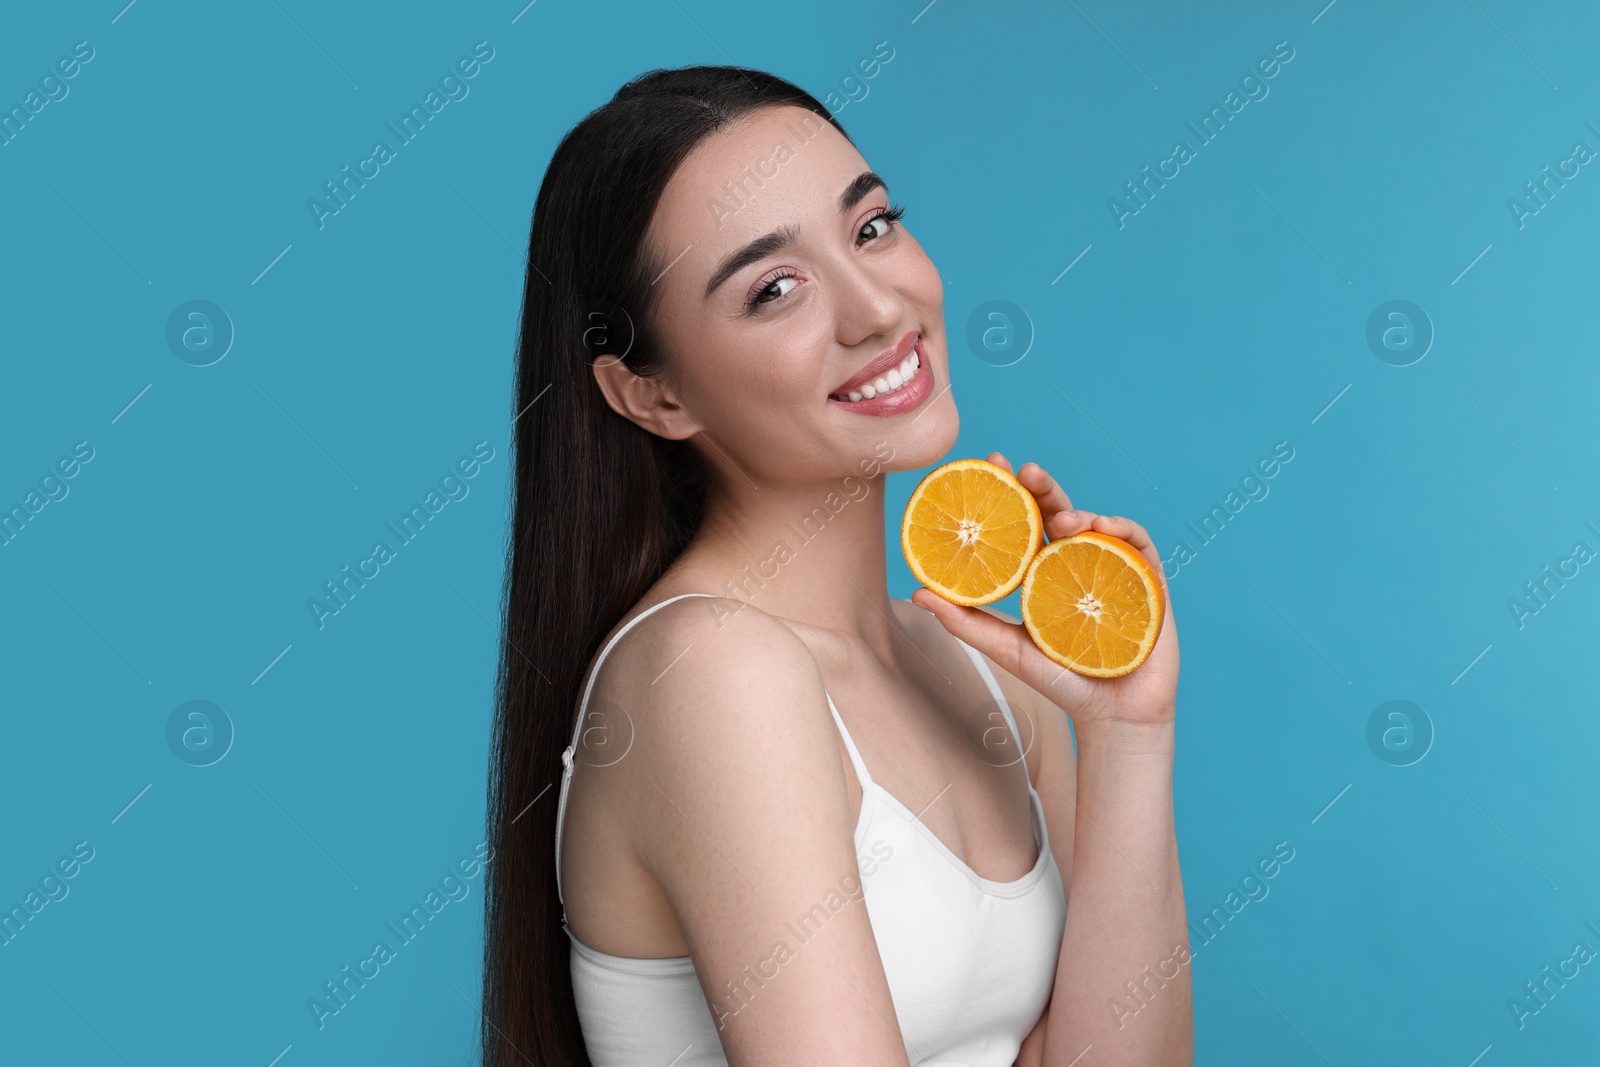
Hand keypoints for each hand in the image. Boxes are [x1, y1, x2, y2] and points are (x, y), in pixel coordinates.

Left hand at [909, 452, 1178, 735]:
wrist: (1114, 716)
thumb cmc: (1061, 681)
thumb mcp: (1006, 649)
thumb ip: (965, 621)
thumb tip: (916, 593)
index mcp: (1043, 570)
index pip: (1025, 521)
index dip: (1011, 490)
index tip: (991, 463)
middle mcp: (1077, 562)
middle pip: (1059, 512)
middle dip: (1043, 487)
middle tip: (1024, 471)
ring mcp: (1113, 568)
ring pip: (1096, 523)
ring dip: (1080, 511)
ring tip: (1062, 520)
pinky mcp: (1148, 581)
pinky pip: (1138, 545)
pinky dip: (1123, 530)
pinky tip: (1104, 529)